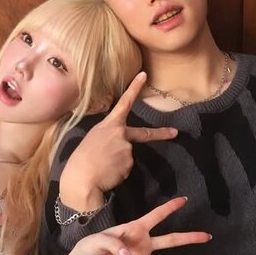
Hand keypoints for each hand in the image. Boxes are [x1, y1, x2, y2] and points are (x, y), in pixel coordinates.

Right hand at [59, 72, 177, 209]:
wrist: (81, 179)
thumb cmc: (81, 161)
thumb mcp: (92, 140)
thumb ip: (107, 138)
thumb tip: (117, 146)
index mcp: (108, 125)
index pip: (123, 102)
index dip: (134, 88)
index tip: (144, 75)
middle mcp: (120, 133)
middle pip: (144, 133)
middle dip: (161, 133)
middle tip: (174, 132)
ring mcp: (127, 148)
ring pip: (127, 156)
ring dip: (118, 163)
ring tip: (102, 167)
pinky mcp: (129, 162)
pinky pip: (126, 167)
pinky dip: (118, 171)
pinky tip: (108, 173)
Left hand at [66, 197, 210, 254]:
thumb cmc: (89, 247)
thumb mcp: (98, 239)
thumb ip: (114, 244)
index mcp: (134, 229)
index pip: (156, 216)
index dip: (169, 207)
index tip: (183, 199)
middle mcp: (142, 243)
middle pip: (171, 239)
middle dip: (188, 237)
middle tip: (206, 235)